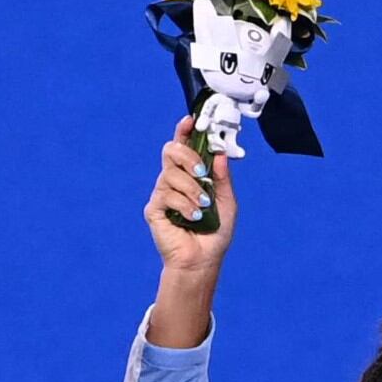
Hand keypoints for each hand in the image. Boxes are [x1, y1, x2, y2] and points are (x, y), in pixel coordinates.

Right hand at [151, 126, 236, 275]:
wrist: (201, 261)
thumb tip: (220, 152)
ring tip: (203, 206)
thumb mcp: (227, 202)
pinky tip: (193, 217)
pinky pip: (166, 195)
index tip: (190, 121)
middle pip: (171, 151)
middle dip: (187, 156)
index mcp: (190, 175)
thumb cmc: (214, 233)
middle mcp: (174, 180)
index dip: (184, 131)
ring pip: (171, 174)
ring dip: (192, 189)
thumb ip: (223, 178)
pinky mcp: (154, 208)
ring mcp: (162, 193)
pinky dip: (184, 205)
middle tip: (202, 172)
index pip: (183, 146)